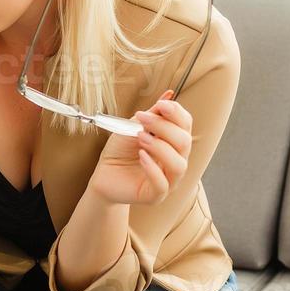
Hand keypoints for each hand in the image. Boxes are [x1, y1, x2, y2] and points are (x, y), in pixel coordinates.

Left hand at [87, 90, 191, 206]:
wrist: (103, 174)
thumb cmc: (120, 151)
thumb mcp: (133, 127)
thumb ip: (152, 115)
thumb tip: (169, 95)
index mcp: (174, 142)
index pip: (186, 125)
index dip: (176, 113)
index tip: (161, 105)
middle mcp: (176, 160)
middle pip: (184, 142)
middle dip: (164, 127)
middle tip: (142, 120)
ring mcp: (169, 179)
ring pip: (179, 164)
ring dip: (160, 147)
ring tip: (141, 138)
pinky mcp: (156, 195)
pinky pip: (163, 184)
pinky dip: (153, 168)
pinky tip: (141, 157)